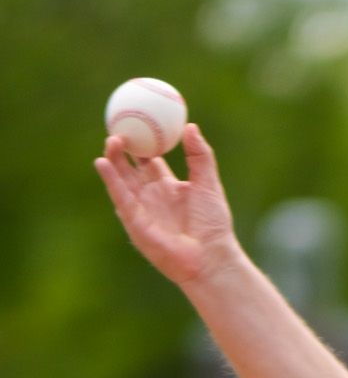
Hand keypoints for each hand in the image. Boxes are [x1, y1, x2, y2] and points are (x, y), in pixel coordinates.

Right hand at [94, 122, 237, 288]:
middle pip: (130, 167)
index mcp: (168, 186)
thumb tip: (190, 126)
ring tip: (111, 140)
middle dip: (122, 148)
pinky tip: (103, 162)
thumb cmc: (213, 225)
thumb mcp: (208, 184)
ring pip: (121, 180)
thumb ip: (200, 156)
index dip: (141, 141)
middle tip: (119, 126)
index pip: (148, 159)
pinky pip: (120, 197)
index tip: (137, 120)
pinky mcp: (135, 223)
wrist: (212, 257)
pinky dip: (111, 180)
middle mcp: (151, 197)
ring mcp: (141, 209)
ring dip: (114, 160)